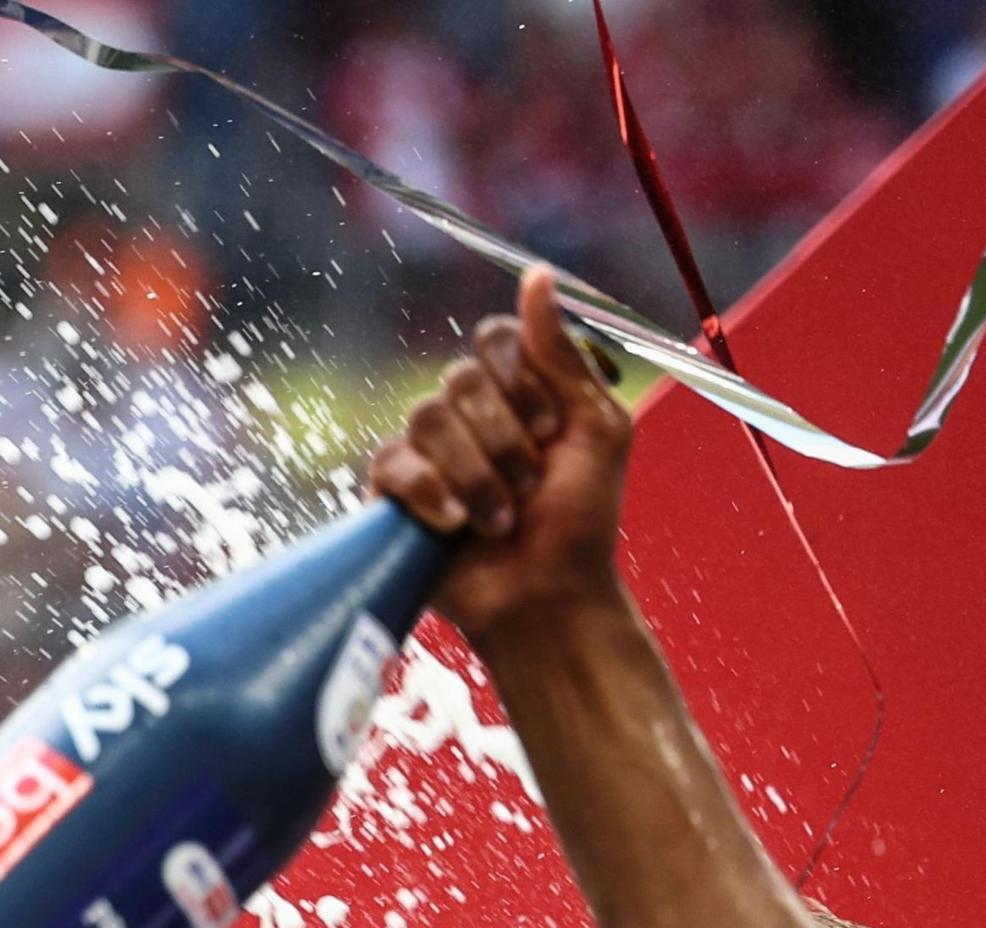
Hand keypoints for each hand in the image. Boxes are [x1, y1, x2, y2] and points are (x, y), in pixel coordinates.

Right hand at [367, 263, 633, 642]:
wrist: (545, 595)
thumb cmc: (581, 521)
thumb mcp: (593, 427)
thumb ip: (560, 354)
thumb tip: (535, 274)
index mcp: (517, 391)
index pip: (494, 338)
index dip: (520, 380)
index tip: (551, 430)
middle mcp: (467, 413)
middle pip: (461, 379)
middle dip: (504, 439)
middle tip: (531, 484)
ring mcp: (427, 451)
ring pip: (427, 419)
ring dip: (476, 474)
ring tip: (499, 519)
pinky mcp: (392, 492)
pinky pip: (392, 463)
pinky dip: (431, 493)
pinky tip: (454, 525)